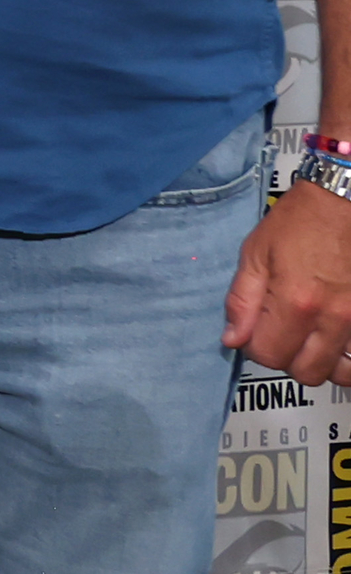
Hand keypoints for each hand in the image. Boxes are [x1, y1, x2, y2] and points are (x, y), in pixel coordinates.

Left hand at [227, 175, 350, 383]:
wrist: (345, 200)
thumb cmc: (299, 221)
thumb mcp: (255, 254)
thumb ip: (242, 301)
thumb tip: (233, 339)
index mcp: (296, 302)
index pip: (269, 356)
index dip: (255, 348)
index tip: (255, 332)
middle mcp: (333, 317)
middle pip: (307, 373)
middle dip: (288, 360)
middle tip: (282, 337)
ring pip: (341, 371)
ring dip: (322, 363)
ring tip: (311, 342)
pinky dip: (348, 356)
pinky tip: (337, 342)